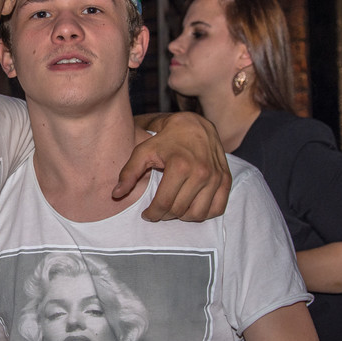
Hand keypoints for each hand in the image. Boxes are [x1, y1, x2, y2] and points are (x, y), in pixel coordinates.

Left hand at [116, 111, 230, 220]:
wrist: (195, 124)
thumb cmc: (166, 139)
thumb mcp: (144, 151)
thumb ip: (128, 173)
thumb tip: (116, 194)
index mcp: (180, 166)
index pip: (164, 203)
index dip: (152, 214)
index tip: (146, 214)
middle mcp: (201, 172)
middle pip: (179, 211)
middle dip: (165, 215)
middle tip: (158, 210)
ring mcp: (216, 177)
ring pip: (198, 214)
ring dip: (182, 216)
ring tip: (173, 208)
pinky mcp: (225, 180)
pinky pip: (216, 209)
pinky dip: (203, 213)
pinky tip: (191, 206)